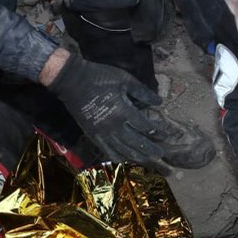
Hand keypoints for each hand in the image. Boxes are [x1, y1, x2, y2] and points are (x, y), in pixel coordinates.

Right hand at [47, 53, 166, 169]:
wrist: (71, 80)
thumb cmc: (100, 77)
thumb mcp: (125, 80)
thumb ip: (143, 93)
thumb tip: (159, 102)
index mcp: (124, 112)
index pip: (145, 126)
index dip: (157, 131)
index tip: (166, 134)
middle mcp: (114, 126)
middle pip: (137, 143)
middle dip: (151, 149)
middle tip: (162, 155)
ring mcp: (102, 132)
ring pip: (123, 150)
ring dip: (137, 156)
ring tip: (149, 160)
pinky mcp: (92, 134)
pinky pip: (107, 150)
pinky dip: (117, 156)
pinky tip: (125, 160)